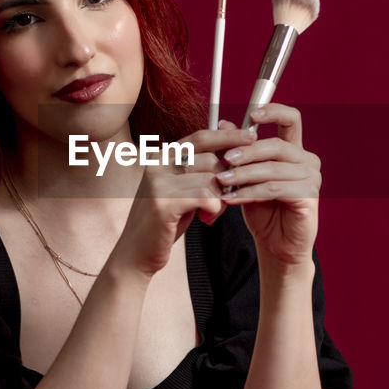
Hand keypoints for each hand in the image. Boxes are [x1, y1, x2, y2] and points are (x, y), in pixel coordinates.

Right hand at [109, 123, 256, 277]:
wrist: (136, 253)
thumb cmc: (165, 221)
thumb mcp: (183, 189)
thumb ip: (201, 168)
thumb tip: (230, 141)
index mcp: (162, 156)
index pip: (201, 137)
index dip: (228, 135)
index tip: (251, 137)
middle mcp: (157, 163)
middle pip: (210, 159)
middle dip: (226, 180)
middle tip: (224, 199)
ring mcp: (157, 182)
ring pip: (210, 179)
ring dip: (219, 198)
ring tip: (211, 212)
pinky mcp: (162, 202)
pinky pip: (204, 195)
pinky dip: (213, 207)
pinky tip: (206, 217)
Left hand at [215, 104, 320, 267]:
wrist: (276, 245)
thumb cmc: (263, 210)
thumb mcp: (246, 177)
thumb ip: (238, 151)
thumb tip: (222, 123)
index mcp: (294, 150)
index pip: (291, 119)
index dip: (273, 112)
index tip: (251, 116)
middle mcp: (307, 161)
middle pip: (276, 145)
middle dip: (247, 151)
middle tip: (224, 160)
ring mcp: (311, 178)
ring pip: (272, 169)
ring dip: (244, 174)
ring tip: (221, 181)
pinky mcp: (308, 197)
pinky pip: (273, 189)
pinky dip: (249, 193)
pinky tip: (231, 198)